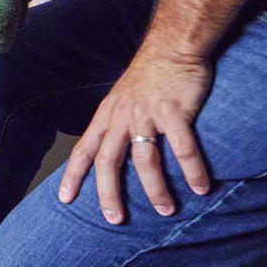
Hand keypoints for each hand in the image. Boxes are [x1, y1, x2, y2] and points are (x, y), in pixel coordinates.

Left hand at [58, 43, 212, 222]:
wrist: (172, 46)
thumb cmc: (149, 75)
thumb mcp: (121, 98)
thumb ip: (116, 123)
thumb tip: (112, 150)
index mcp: (107, 116)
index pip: (84, 150)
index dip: (73, 175)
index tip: (65, 199)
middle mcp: (122, 117)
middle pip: (108, 161)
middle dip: (109, 193)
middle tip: (114, 219)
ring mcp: (147, 114)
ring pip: (145, 160)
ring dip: (155, 189)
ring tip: (165, 210)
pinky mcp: (175, 111)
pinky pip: (183, 148)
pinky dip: (192, 170)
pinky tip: (201, 188)